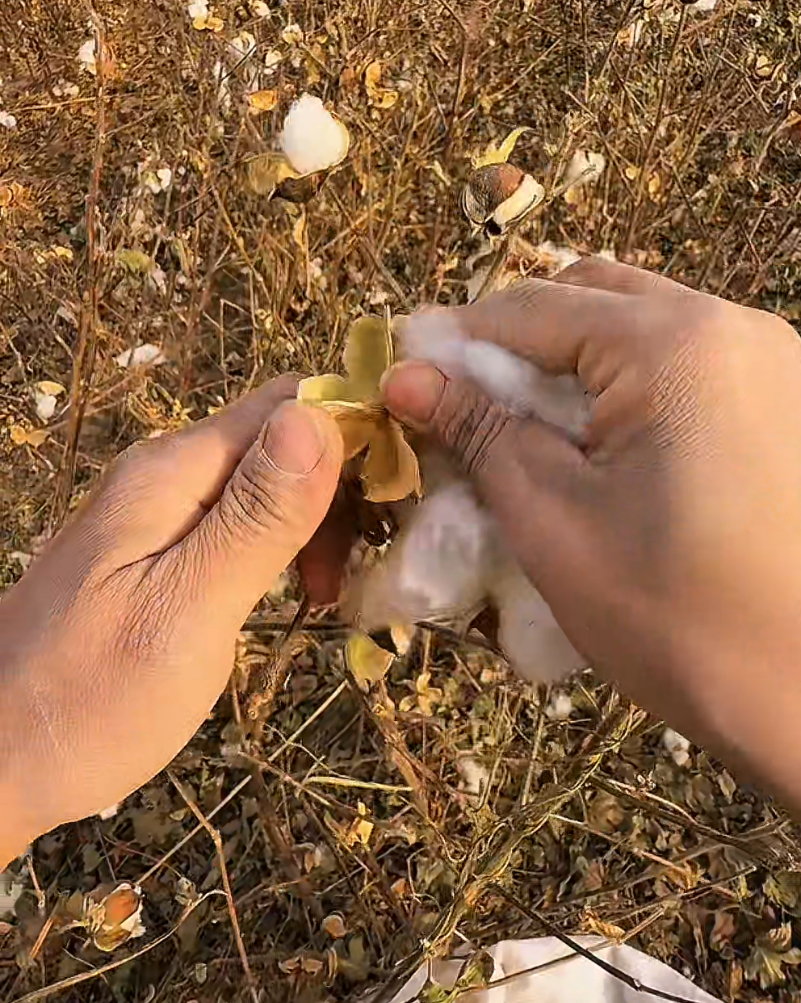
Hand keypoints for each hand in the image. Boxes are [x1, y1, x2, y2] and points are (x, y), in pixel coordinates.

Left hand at [0, 378, 342, 865]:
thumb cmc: (93, 700)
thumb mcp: (188, 610)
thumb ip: (257, 517)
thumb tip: (321, 416)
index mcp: (175, 471)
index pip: (288, 402)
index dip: (356, 431)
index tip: (403, 495)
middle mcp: (167, 474)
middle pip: (282, 439)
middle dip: (341, 486)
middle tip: (364, 569)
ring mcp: (160, 514)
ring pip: (268, 483)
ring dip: (318, 525)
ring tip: (329, 599)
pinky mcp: (159, 552)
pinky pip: (241, 523)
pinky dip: (284, 549)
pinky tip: (294, 598)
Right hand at [384, 259, 800, 874]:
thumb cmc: (682, 617)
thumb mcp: (554, 520)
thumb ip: (480, 430)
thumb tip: (407, 375)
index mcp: (672, 340)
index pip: (530, 308)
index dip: (454, 344)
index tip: (399, 385)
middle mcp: (727, 325)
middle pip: (587, 300)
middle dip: (514, 349)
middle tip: (462, 417)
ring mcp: (765, 362)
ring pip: (634, 330)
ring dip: (567, 370)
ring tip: (522, 442)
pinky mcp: (779, 404)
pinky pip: (678, 368)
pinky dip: (621, 391)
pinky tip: (592, 456)